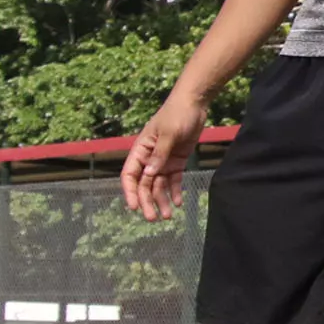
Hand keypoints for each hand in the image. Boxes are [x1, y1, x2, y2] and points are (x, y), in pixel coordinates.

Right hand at [120, 93, 208, 220]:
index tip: (134, 207)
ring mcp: (163, 161)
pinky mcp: (176, 161)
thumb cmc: (177, 114)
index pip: (130, 175)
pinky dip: (175, 192)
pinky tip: (177, 203)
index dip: (130, 192)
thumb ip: (160, 154)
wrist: (194, 104)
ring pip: (159, 185)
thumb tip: (149, 174)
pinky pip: (173, 180)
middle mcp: (149, 158)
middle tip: (153, 218)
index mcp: (141, 150)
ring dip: (161, 200)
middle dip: (147, 202)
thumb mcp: (169, 133)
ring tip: (168, 216)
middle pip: (144, 184)